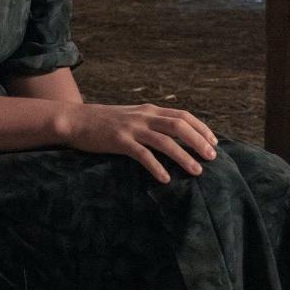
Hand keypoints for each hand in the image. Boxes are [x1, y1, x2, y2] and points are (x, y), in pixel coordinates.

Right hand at [62, 103, 216, 182]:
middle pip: (179, 126)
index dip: (201, 128)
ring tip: (196, 171)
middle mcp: (144, 116)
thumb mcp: (133, 116)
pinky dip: (156, 167)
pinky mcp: (119, 141)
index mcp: (150, 110)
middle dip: (199, 141)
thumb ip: (152, 122)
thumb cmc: (105, 122)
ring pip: (164, 141)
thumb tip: (174, 136)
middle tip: (212, 158)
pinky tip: (165, 179)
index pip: (183, 116)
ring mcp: (132, 128)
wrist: (76, 120)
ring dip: (183, 156)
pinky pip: (142, 154)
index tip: (214, 142)